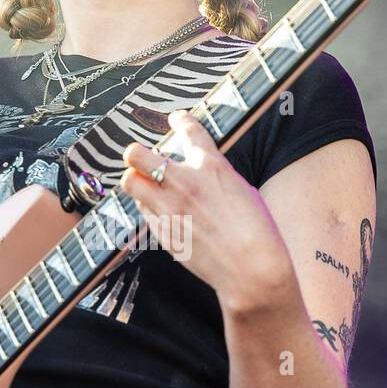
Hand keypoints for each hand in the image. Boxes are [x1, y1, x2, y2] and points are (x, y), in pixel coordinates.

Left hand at [119, 109, 292, 313]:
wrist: (251, 268)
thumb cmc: (256, 231)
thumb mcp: (240, 190)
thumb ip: (215, 176)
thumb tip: (201, 169)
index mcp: (212, 167)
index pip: (188, 130)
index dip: (180, 120)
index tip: (176, 119)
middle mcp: (185, 182)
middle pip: (137, 154)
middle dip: (136, 153)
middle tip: (142, 158)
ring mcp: (170, 208)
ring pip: (130, 182)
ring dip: (136, 180)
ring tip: (145, 184)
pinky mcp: (163, 231)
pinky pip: (143, 211)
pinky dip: (148, 206)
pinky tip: (160, 210)